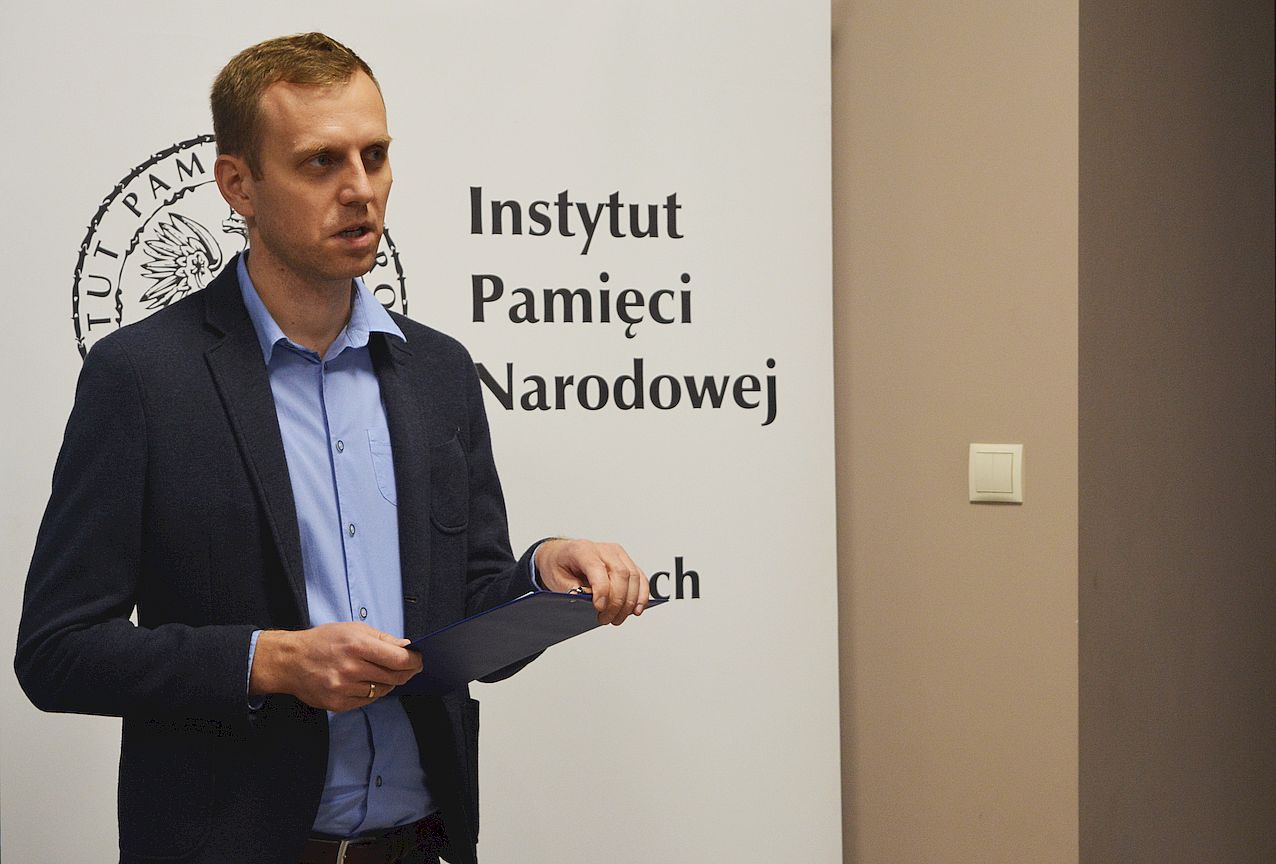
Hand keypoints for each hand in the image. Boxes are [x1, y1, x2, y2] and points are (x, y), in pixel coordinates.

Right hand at [249, 622, 422, 711]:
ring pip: (383, 690)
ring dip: (390, 682)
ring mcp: (344, 688)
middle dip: (407, 672)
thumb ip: (382, 638)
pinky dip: (373, 692)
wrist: (290, 661)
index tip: (419, 659)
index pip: (398, 659)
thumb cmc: (323, 641)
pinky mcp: (338, 703)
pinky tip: (369, 683)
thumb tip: (407, 647)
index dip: (414, 661)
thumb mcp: (353, 629)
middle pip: (394, 676)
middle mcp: (351, 668)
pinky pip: (367, 700)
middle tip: (411, 668)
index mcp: (357, 645)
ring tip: (387, 673)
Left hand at [535, 539, 649, 625]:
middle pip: (621, 574)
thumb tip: (587, 600)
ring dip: (629, 602)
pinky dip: (641, 595)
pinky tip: (635, 609)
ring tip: (617, 618)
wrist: (561, 555)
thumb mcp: (556, 579)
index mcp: (583, 550)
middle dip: (617, 602)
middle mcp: (603, 549)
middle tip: (606, 619)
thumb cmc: (559, 565)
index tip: (599, 608)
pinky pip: (640, 578)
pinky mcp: (626, 562)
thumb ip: (572, 590)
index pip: (598, 569)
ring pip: (633, 577)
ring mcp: (618, 555)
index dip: (602, 590)